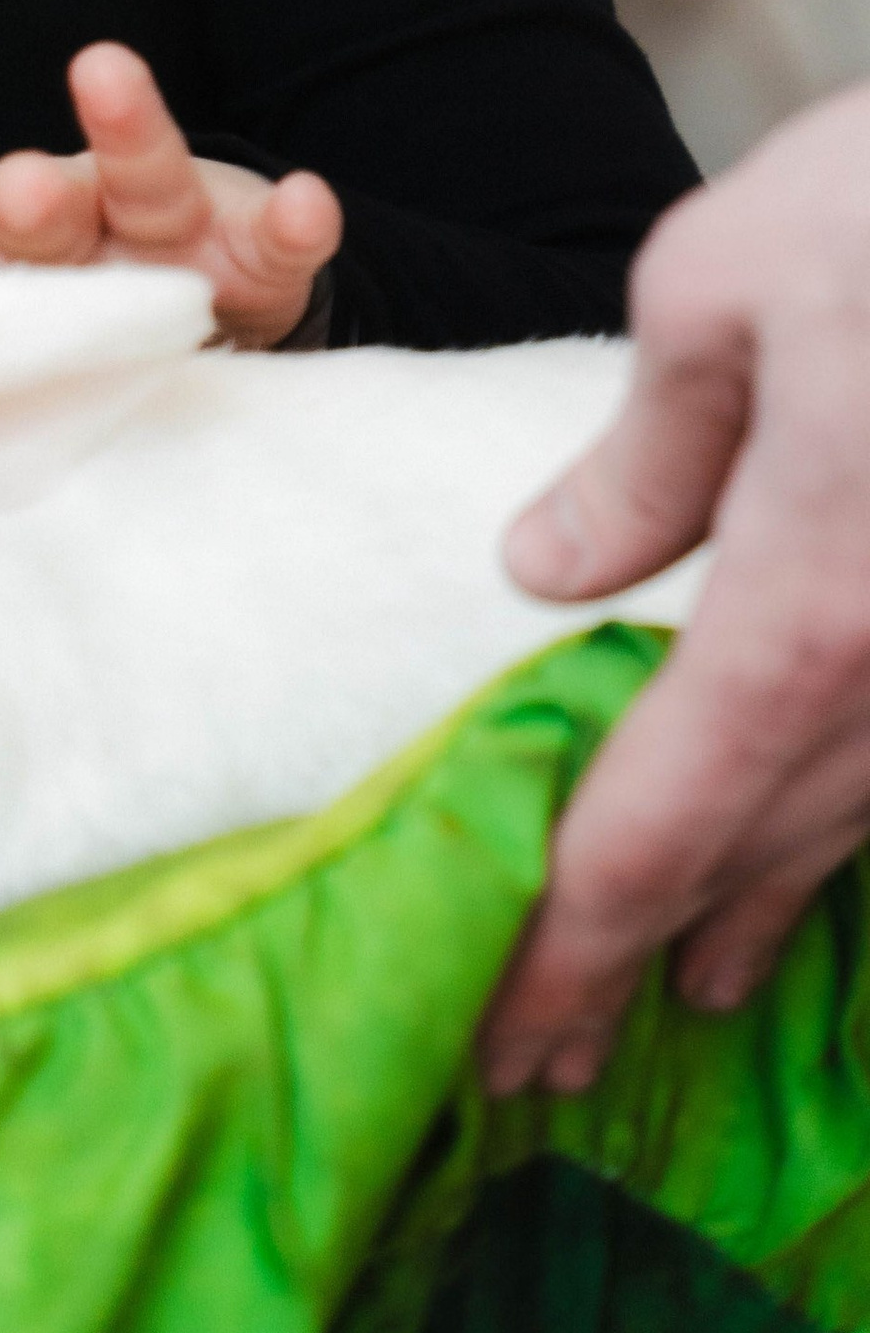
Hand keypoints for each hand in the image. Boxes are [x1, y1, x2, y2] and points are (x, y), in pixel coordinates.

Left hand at [0, 41, 342, 349]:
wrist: (189, 326)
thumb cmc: (35, 314)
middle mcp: (76, 219)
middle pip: (45, 199)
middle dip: (23, 194)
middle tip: (10, 190)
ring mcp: (170, 232)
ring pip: (148, 183)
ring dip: (132, 133)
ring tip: (109, 76)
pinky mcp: (259, 261)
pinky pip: (279, 243)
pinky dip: (295, 221)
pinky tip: (308, 204)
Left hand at [482, 84, 869, 1094]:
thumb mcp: (719, 282)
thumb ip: (643, 454)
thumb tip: (549, 573)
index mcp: (808, 607)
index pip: (657, 825)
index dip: (568, 944)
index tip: (499, 1035)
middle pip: (759, 858)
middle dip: (642, 960)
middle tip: (545, 1050)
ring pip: (858, 823)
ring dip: (763, 907)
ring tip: (692, 978)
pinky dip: (850, 820)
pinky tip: (821, 845)